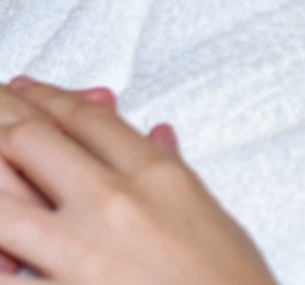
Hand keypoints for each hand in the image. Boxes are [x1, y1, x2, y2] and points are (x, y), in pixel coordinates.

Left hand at [0, 79, 272, 283]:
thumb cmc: (230, 281)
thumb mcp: (211, 215)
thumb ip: (174, 169)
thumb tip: (157, 133)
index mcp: (158, 177)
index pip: (88, 120)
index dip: (47, 98)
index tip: (23, 89)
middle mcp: (114, 205)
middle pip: (32, 142)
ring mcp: (79, 255)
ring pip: (1, 204)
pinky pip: (3, 277)